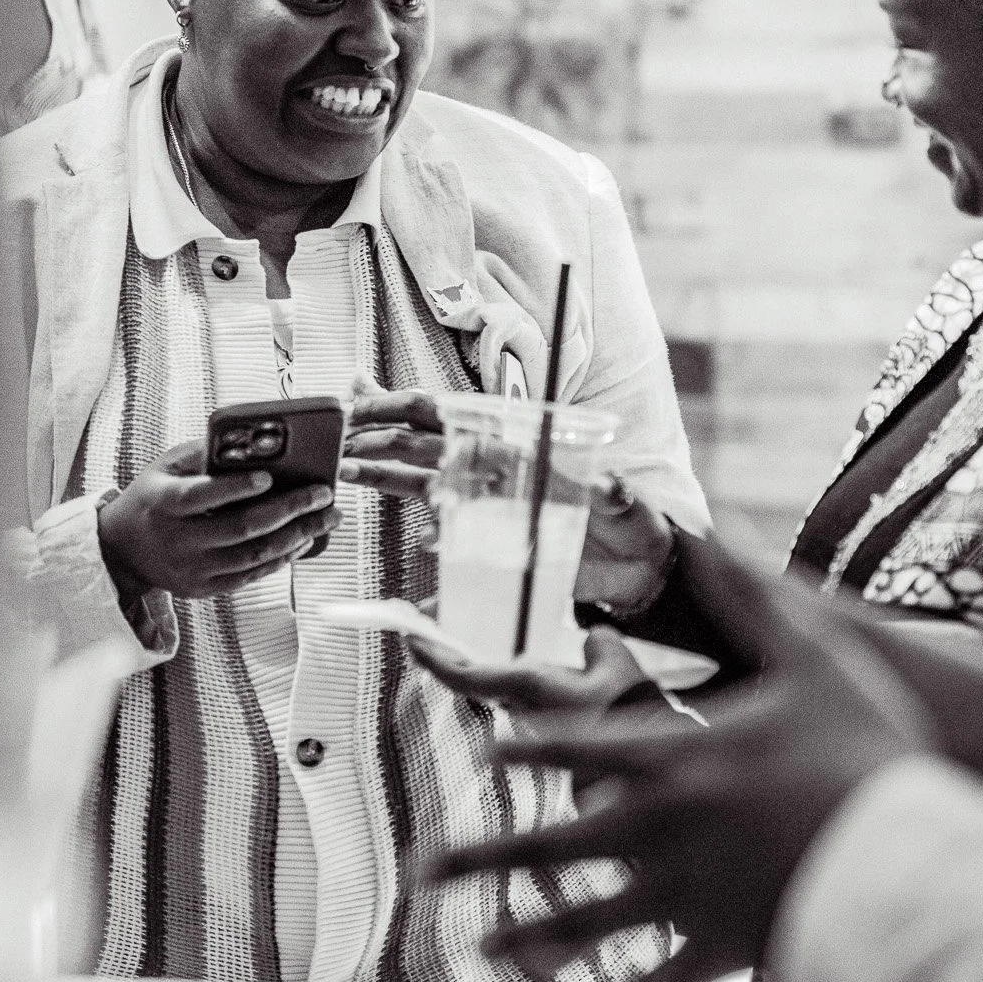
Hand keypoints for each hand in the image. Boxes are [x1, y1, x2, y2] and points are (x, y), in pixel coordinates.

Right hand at [97, 439, 339, 601]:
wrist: (123, 550)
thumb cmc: (154, 496)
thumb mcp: (166, 466)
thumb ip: (205, 454)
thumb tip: (255, 442)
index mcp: (162, 503)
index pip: (199, 497)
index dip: (234, 488)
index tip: (268, 477)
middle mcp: (176, 540)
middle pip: (239, 529)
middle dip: (289, 511)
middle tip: (323, 494)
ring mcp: (190, 569)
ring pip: (252, 558)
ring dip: (296, 537)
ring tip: (327, 517)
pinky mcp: (203, 589)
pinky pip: (250, 577)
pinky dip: (282, 559)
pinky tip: (304, 540)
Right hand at [341, 382, 679, 615]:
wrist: (645, 571)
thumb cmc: (637, 525)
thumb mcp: (629, 506)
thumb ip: (614, 494)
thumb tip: (611, 485)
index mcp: (517, 449)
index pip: (448, 416)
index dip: (402, 410)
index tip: (363, 410)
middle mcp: (497, 472)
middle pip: (423, 446)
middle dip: (377, 438)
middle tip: (337, 440)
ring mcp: (492, 507)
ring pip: (425, 483)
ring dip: (385, 475)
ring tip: (345, 471)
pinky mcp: (497, 544)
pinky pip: (452, 538)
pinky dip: (431, 539)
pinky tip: (418, 545)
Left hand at [420, 537, 932, 981]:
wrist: (910, 851)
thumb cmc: (864, 746)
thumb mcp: (810, 654)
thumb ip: (748, 594)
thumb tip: (705, 530)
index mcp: (671, 757)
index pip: (579, 746)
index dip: (532, 746)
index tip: (490, 748)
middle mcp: (658, 828)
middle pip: (553, 843)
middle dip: (488, 855)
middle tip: (430, 868)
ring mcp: (685, 895)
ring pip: (588, 921)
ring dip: (531, 934)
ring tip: (482, 947)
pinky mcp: (724, 948)